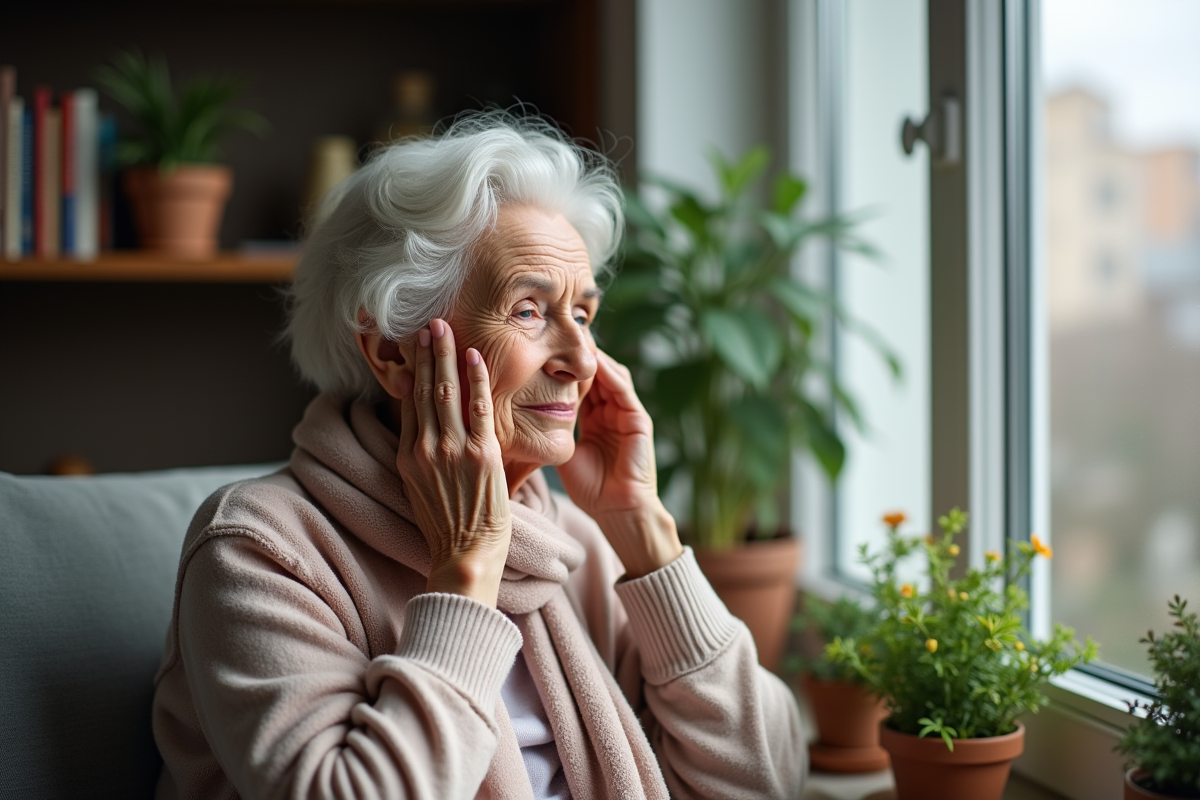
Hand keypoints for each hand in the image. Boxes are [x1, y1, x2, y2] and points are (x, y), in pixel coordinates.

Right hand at [396, 318, 511, 606]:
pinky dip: (475, 379)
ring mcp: (451, 451)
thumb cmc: (448, 526)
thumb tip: (423, 429)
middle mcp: (425, 449)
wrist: (465, 555)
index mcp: (407, 456)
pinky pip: (477, 408)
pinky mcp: (480, 455)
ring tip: (444, 328)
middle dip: (426, 353)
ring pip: (446, 392)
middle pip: (423, 389)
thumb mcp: (420, 487)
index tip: (414, 345)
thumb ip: (421, 455)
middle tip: (429, 324)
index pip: (409, 403)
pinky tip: (473, 356)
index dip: (412, 370)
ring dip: (446, 356)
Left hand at [558, 350, 681, 576]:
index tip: (541, 350)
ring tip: (576, 339)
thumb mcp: (566, 453)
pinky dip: (609, 373)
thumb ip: (553, 432)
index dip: (563, 367)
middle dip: (579, 353)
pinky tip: (594, 361)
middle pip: (596, 372)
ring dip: (595, 357)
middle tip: (558, 332)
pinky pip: (623, 389)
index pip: (579, 383)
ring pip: (611, 374)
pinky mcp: (638, 419)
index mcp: (595, 418)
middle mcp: (611, 411)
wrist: (617, 510)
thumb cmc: (591, 489)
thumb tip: (522, 420)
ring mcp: (626, 413)